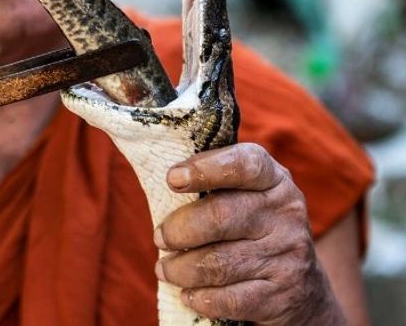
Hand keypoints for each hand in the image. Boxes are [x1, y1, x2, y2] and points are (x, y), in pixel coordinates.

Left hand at [153, 143, 345, 325]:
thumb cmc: (254, 230)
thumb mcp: (248, 197)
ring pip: (217, 263)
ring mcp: (288, 256)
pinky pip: (228, 299)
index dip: (205, 169)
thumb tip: (168, 178)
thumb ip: (216, 182)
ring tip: (164, 269)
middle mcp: (286, 214)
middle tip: (159, 238)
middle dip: (178, 230)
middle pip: (220, 216)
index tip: (172, 178)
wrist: (303, 289)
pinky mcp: (283, 295)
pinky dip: (200, 297)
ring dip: (180, 268)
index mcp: (275, 181)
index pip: (245, 164)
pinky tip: (189, 294)